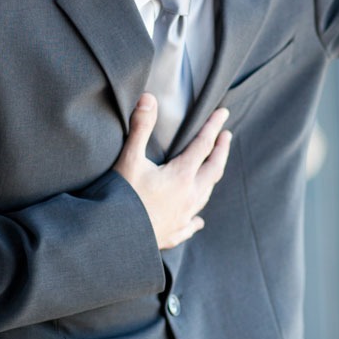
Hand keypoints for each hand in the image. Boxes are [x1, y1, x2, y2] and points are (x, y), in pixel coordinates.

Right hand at [115, 94, 230, 249]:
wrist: (111, 241)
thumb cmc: (119, 198)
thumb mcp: (129, 159)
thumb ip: (140, 127)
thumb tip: (148, 98)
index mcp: (181, 176)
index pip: (203, 145)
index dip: (214, 127)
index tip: (224, 113)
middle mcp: (188, 196)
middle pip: (213, 170)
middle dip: (221, 151)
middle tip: (226, 137)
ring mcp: (182, 218)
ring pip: (206, 195)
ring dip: (212, 179)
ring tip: (215, 170)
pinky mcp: (172, 234)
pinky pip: (190, 224)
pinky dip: (196, 218)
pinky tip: (197, 221)